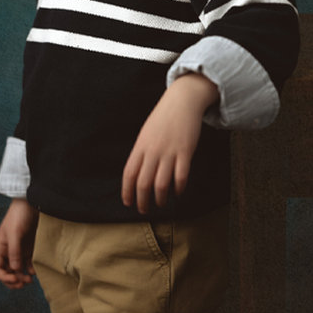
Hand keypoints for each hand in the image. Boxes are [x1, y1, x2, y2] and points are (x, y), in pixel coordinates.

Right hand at [0, 198, 39, 289]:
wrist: (32, 203)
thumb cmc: (19, 215)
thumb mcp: (15, 233)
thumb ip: (14, 252)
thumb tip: (15, 269)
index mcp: (0, 247)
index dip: (3, 277)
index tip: (15, 278)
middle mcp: (7, 250)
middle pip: (6, 272)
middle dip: (13, 280)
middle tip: (24, 283)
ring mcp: (18, 250)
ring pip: (16, 270)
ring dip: (21, 277)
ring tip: (30, 279)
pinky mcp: (28, 248)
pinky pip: (27, 264)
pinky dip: (30, 270)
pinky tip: (35, 271)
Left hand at [121, 72, 217, 214]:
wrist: (181, 102)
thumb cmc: (163, 118)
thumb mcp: (146, 134)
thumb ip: (142, 152)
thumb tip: (137, 172)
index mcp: (140, 146)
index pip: (129, 173)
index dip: (127, 191)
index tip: (128, 202)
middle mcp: (152, 151)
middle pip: (143, 182)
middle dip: (142, 200)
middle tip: (144, 210)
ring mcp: (169, 152)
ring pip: (161, 183)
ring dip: (160, 198)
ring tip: (161, 204)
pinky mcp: (185, 151)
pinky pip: (181, 175)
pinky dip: (179, 188)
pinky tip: (178, 192)